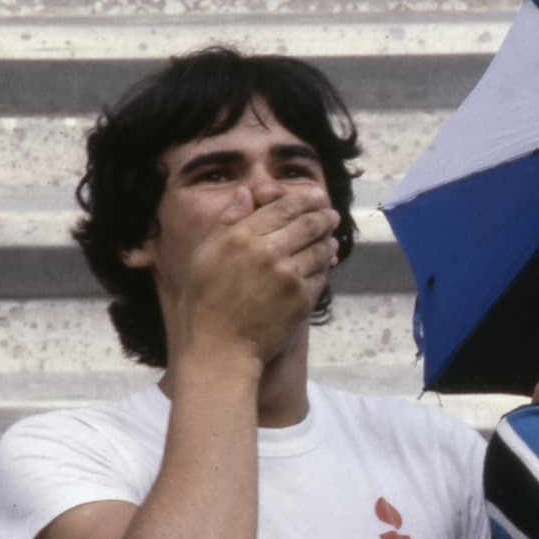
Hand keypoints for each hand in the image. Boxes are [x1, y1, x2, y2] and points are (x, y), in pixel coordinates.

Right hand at [170, 186, 339, 362]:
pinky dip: (326, 263)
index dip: (304, 199)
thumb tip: (245, 192)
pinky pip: (321, 273)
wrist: (221, 346)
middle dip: (324, 216)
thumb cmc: (206, 301)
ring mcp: (288, 275)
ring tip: (331, 236)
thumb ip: (228, 221)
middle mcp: (268, 251)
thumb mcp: (206, 254)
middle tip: (331, 214)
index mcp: (241, 236)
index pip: (282, 208)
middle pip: (308, 224)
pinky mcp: (302, 297)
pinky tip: (327, 259)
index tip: (316, 196)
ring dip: (328, 239)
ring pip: (319, 248)